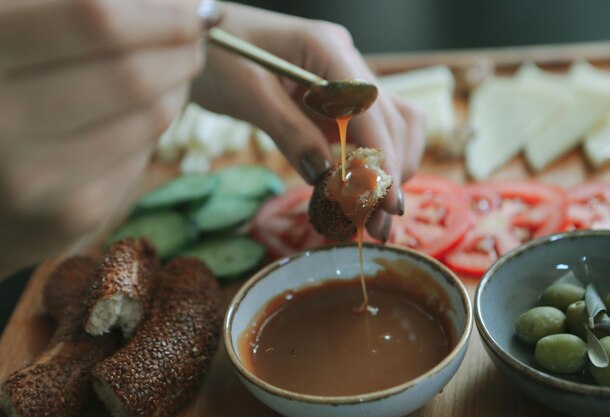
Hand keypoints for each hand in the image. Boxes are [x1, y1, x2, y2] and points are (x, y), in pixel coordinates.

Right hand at [0, 0, 205, 273]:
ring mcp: (33, 175)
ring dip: (177, 89)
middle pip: (132, 74)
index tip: (194, 11)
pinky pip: (143, 154)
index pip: (94, 18)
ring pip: (150, 116)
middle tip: (193, 43)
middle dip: (182, 53)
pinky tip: (142, 116)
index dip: (161, 15)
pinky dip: (154, 128)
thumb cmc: (8, 88)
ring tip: (174, 73)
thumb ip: (79, 12)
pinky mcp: (71, 213)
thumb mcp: (21, 30)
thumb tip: (178, 5)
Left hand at [192, 2, 425, 240]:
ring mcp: (344, 79)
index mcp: (327, 48)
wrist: (196, 38)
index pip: (371, 109)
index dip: (384, 159)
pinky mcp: (334, 99)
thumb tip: (323, 176)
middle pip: (391, 120)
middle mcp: (346, 61)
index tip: (388, 203)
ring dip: (389, 168)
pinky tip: (359, 190)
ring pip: (390, 125)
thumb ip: (288, 131)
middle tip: (378, 227)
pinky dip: (370, 161)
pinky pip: (365, 131)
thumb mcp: (247, 93)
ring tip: (373, 214)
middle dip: (390, 174)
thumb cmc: (215, 54)